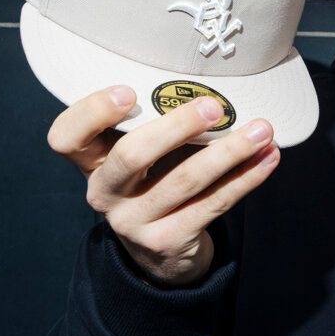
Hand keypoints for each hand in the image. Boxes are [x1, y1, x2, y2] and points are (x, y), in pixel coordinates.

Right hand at [48, 85, 279, 286]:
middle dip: (176, 127)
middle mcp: (105, 193)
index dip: (92, 112)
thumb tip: (212, 84)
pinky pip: (213, 204)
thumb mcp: (140, 157)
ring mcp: (134, 222)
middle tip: (214, 106)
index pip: (66, 137)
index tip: (129, 91)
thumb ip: (154, 125)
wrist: (161, 251)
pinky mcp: (169, 241)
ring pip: (184, 181)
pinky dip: (245, 178)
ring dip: (229, 152)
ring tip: (262, 130)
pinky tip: (268, 158)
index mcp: (91, 163)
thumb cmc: (154, 181)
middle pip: (130, 155)